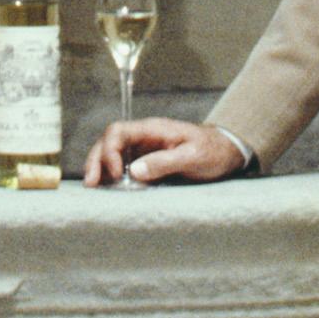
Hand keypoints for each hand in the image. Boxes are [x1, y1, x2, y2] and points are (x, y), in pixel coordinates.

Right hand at [84, 117, 247, 188]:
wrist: (227, 153)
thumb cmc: (212, 151)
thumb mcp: (192, 157)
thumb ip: (164, 162)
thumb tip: (134, 171)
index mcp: (153, 129)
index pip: (119, 131)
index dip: (110, 151)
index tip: (116, 174)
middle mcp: (144, 137)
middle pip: (109, 141)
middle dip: (96, 160)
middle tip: (91, 183)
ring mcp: (144, 150)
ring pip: (112, 153)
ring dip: (100, 168)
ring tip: (93, 187)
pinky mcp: (147, 163)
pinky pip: (123, 166)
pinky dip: (111, 176)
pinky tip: (107, 188)